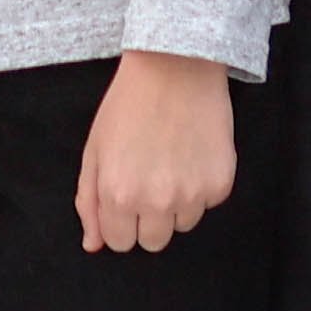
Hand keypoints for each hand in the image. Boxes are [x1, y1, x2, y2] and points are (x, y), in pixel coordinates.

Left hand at [76, 52, 235, 255]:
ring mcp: (192, 195)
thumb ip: (89, 201)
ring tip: (172, 159)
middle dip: (149, 218)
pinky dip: (202, 185)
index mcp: (118, 195)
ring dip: (177, 203)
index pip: (119, 243)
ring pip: (183, 224)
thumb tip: (93, 245)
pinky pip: (208, 203)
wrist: (176, 65)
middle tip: (150, 178)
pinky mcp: (220, 184)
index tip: (126, 195)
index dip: (121, 219)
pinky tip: (192, 151)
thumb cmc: (130, 103)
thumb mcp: (95, 148)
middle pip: (153, 242)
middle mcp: (156, 201)